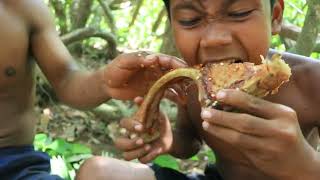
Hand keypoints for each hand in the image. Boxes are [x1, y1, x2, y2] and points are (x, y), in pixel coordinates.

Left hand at [103, 52, 186, 99]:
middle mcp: (156, 69)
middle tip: (194, 83)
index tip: (186, 70)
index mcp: (150, 59)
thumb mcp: (124, 61)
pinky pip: (166, 93)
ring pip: (172, 83)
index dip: (177, 64)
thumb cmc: (114, 69)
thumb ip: (137, 59)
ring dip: (181, 88)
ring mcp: (155, 80)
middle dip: (184, 77)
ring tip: (189, 95)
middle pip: (173, 72)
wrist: (106, 84)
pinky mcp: (153, 91)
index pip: (167, 60)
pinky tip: (182, 102)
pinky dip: (174, 97)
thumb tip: (154, 58)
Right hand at [114, 97, 172, 163]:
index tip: (141, 127)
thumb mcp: (155, 112)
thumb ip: (146, 106)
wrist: (169, 135)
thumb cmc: (159, 122)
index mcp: (131, 125)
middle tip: (142, 140)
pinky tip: (157, 150)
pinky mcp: (143, 156)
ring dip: (136, 152)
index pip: (123, 124)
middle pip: (118, 143)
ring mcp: (135, 149)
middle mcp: (129, 138)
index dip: (130, 126)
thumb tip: (137, 98)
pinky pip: (141, 161)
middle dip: (129, 143)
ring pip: (126, 156)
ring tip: (149, 146)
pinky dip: (149, 157)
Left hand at [200, 89, 318, 178]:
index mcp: (284, 114)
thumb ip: (261, 110)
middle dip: (221, 116)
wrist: (300, 164)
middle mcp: (279, 130)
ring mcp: (270, 146)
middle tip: (205, 111)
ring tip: (205, 122)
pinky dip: (224, 137)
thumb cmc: (285, 134)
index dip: (235, 98)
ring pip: (238, 137)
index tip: (218, 93)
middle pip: (245, 122)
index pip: (255, 104)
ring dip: (219, 129)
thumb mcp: (281, 118)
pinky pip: (238, 146)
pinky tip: (215, 132)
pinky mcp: (261, 158)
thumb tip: (229, 98)